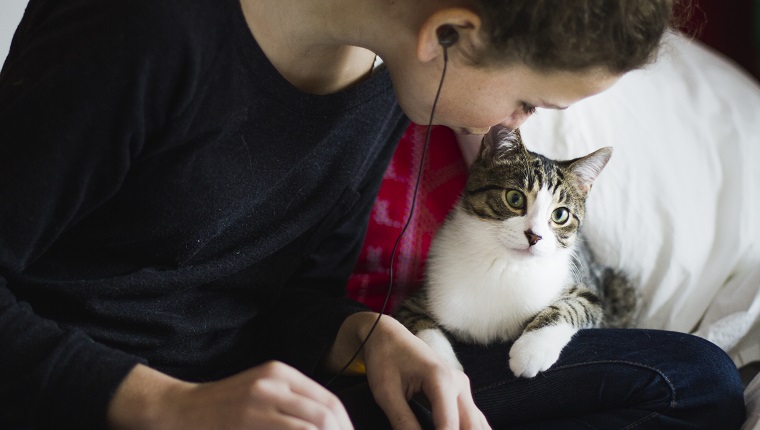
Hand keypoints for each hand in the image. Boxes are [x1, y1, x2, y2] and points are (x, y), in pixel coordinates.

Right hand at [108, 362, 352, 429]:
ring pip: (312, 425)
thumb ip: (293, 404)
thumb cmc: (226, 406)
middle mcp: (274, 382)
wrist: (181, 409)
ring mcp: (260, 400)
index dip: (345, 426)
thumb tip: (330, 424)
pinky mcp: (248, 419)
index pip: (329, 402)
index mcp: (282, 372)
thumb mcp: (262, 392)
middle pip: (326, 415)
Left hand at [326, 312, 490, 429]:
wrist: (387, 335)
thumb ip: (402, 421)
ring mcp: (462, 387)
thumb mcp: (386, 393)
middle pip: (471, 426)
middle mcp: (458, 382)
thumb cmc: (384, 359)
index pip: (448, 426)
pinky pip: (473, 419)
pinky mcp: (459, 392)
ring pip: (477, 424)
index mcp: (441, 379)